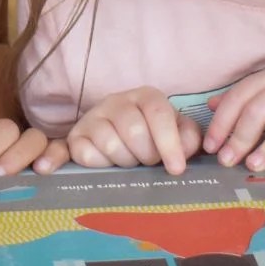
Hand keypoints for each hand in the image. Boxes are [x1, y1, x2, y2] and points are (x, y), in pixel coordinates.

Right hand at [64, 88, 198, 173]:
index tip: (177, 169)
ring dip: (125, 162)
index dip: (169, 142)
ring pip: (111, 144)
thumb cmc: (152, 135)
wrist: (115, 135)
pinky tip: (109, 164)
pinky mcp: (76, 137)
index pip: (158, 113)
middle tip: (149, 162)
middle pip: (134, 131)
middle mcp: (117, 101)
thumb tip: (185, 151)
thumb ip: (188, 138)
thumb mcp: (176, 132)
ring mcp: (93, 117)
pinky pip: (87, 155)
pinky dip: (101, 165)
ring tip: (130, 161)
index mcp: (146, 96)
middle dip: (147, 155)